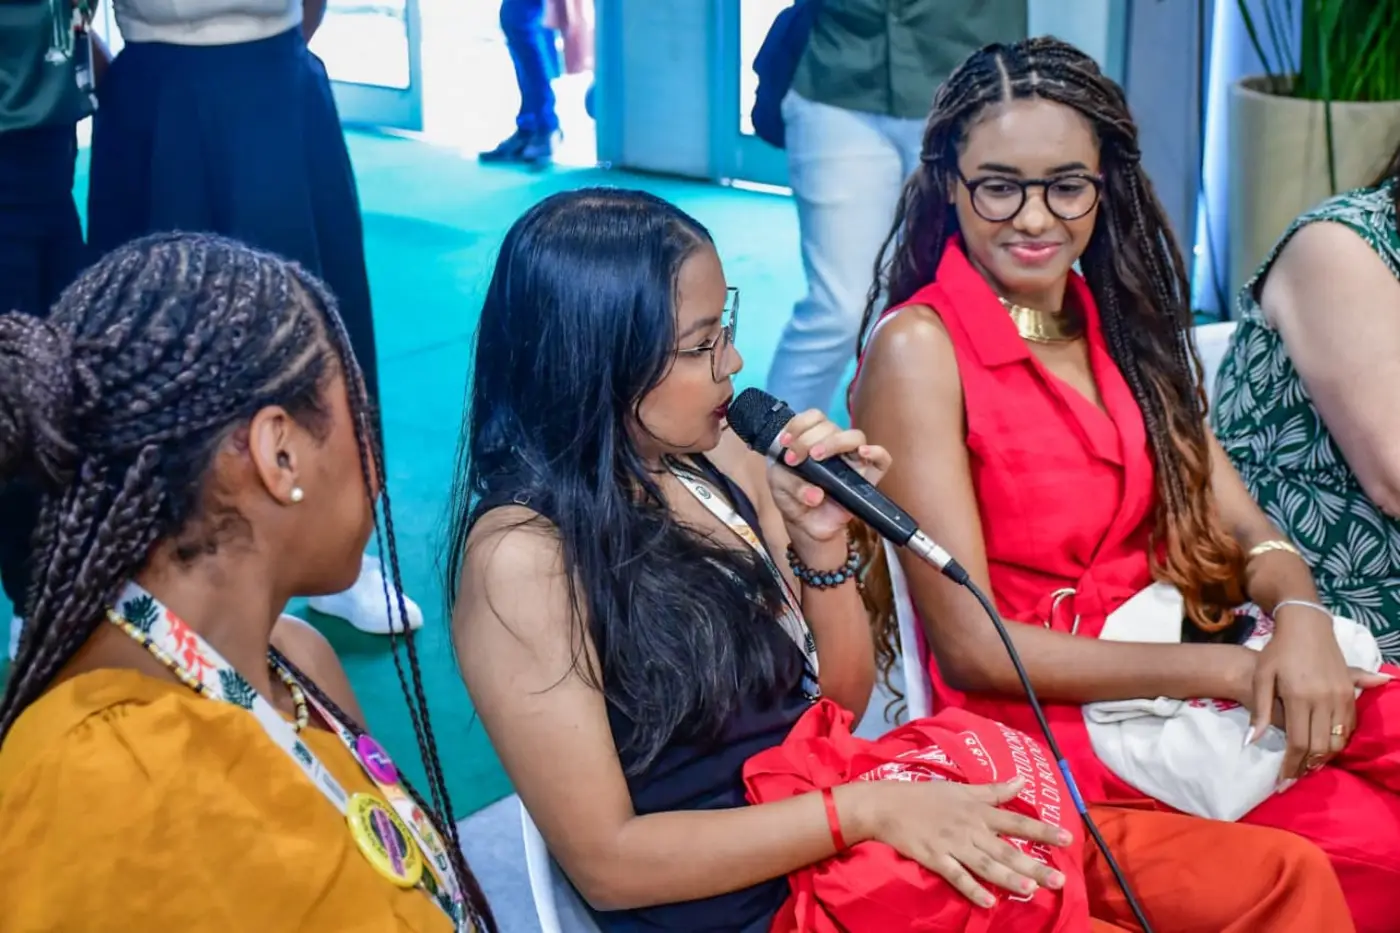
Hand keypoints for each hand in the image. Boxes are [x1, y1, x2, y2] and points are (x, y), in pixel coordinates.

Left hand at [765, 410, 890, 549]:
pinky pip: (882, 460)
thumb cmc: (794, 499)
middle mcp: (835, 445)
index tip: (786, 442)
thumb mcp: (780, 487)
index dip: (800, 424)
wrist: (808, 526)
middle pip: (830, 426)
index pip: (814, 417)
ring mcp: (853, 460)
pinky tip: (863, 453)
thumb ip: (789, 482)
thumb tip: (817, 494)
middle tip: (794, 458)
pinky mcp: (869, 478)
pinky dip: (876, 453)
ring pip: (855, 436)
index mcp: (813, 439)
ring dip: (834, 442)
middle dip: (808, 439)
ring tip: (816, 456)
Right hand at [845, 778, 1070, 907]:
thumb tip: (1021, 781)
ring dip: (1008, 878)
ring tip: (1031, 890)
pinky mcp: (935, 859)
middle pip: (1006, 849)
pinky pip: (957, 876)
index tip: (1068, 839)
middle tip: (1058, 880)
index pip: (1016, 821)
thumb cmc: (926, 796)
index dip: (1042, 831)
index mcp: (978, 810)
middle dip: (1033, 865)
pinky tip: (989, 902)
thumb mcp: (962, 789)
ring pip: (986, 864)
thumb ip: (994, 791)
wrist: (888, 805)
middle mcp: (970, 828)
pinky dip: (972, 889)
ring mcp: (952, 845)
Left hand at [1234, 617, 1390, 778]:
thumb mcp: (1262, 677)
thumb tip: (1251, 741)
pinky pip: (1348, 727)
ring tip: (1307, 765)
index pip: (1298, 742)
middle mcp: (1324, 699)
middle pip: (1320, 747)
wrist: (1306, 625)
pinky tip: (1324, 747)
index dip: (1291, 766)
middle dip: (1307, 766)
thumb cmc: (1277, 651)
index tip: (1282, 782)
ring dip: (1324, 757)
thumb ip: (1259, 710)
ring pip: (1338, 740)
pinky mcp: (1350, 692)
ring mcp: (1341, 696)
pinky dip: (1338, 741)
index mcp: (1299, 697)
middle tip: (1294, 777)